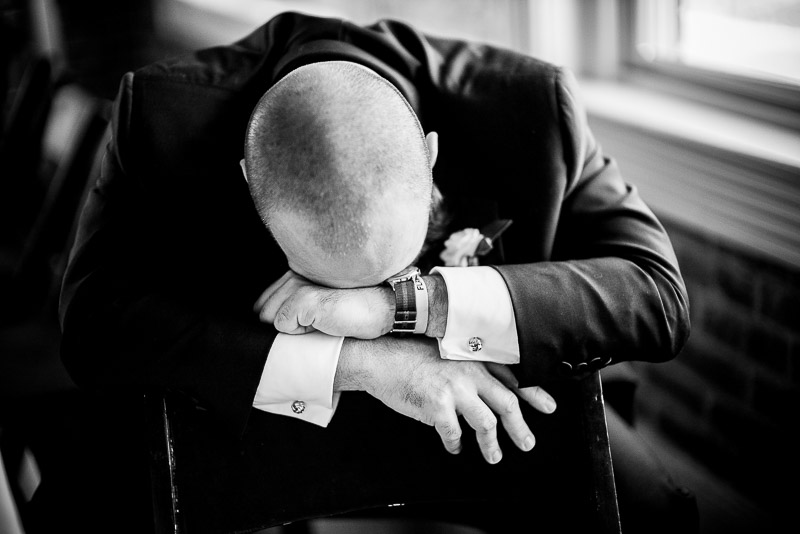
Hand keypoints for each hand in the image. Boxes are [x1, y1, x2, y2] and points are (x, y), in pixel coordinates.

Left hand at [254, 271, 392, 338]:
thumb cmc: (350, 312)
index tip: (306, 320)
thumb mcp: (317, 304)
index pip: (263, 303)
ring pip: (270, 319)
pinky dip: (300, 331)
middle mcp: (294, 274)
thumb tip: (268, 322)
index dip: (280, 318)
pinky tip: (323, 323)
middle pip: (262, 312)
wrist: (378, 310)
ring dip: (293, 328)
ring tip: (320, 321)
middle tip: (316, 321)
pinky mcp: (303, 299)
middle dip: (284, 324)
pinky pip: (283, 325)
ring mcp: (298, 285)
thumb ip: (293, 303)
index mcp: (295, 273)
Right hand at [337, 336, 554, 463]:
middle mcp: (469, 371)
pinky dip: (455, 443)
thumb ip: (468, 368)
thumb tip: (486, 390)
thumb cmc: (409, 354)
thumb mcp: (446, 353)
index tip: (548, 406)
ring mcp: (454, 387)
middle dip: (521, 427)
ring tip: (493, 456)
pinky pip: (454, 432)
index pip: (512, 377)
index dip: (533, 393)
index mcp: (474, 358)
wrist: (380, 356)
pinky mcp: (437, 404)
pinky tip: (454, 447)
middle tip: (527, 443)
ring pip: (486, 422)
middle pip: (507, 402)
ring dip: (492, 444)